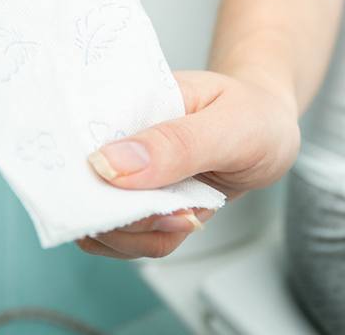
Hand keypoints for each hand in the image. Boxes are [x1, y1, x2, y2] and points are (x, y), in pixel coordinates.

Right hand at [76, 69, 299, 258]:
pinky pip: (130, 238)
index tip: (109, 195)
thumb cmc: (251, 112)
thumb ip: (173, 145)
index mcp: (123, 103)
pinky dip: (154, 241)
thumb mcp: (227, 124)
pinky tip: (186, 221)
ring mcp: (127, 176)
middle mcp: (116, 140)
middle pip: (82, 190)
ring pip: (103, 224)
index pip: (74, 138)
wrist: (270, 127)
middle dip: (119, 217)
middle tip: (172, 211)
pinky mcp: (144, 203)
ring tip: (187, 215)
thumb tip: (107, 166)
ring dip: (139, 235)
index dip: (76, 172)